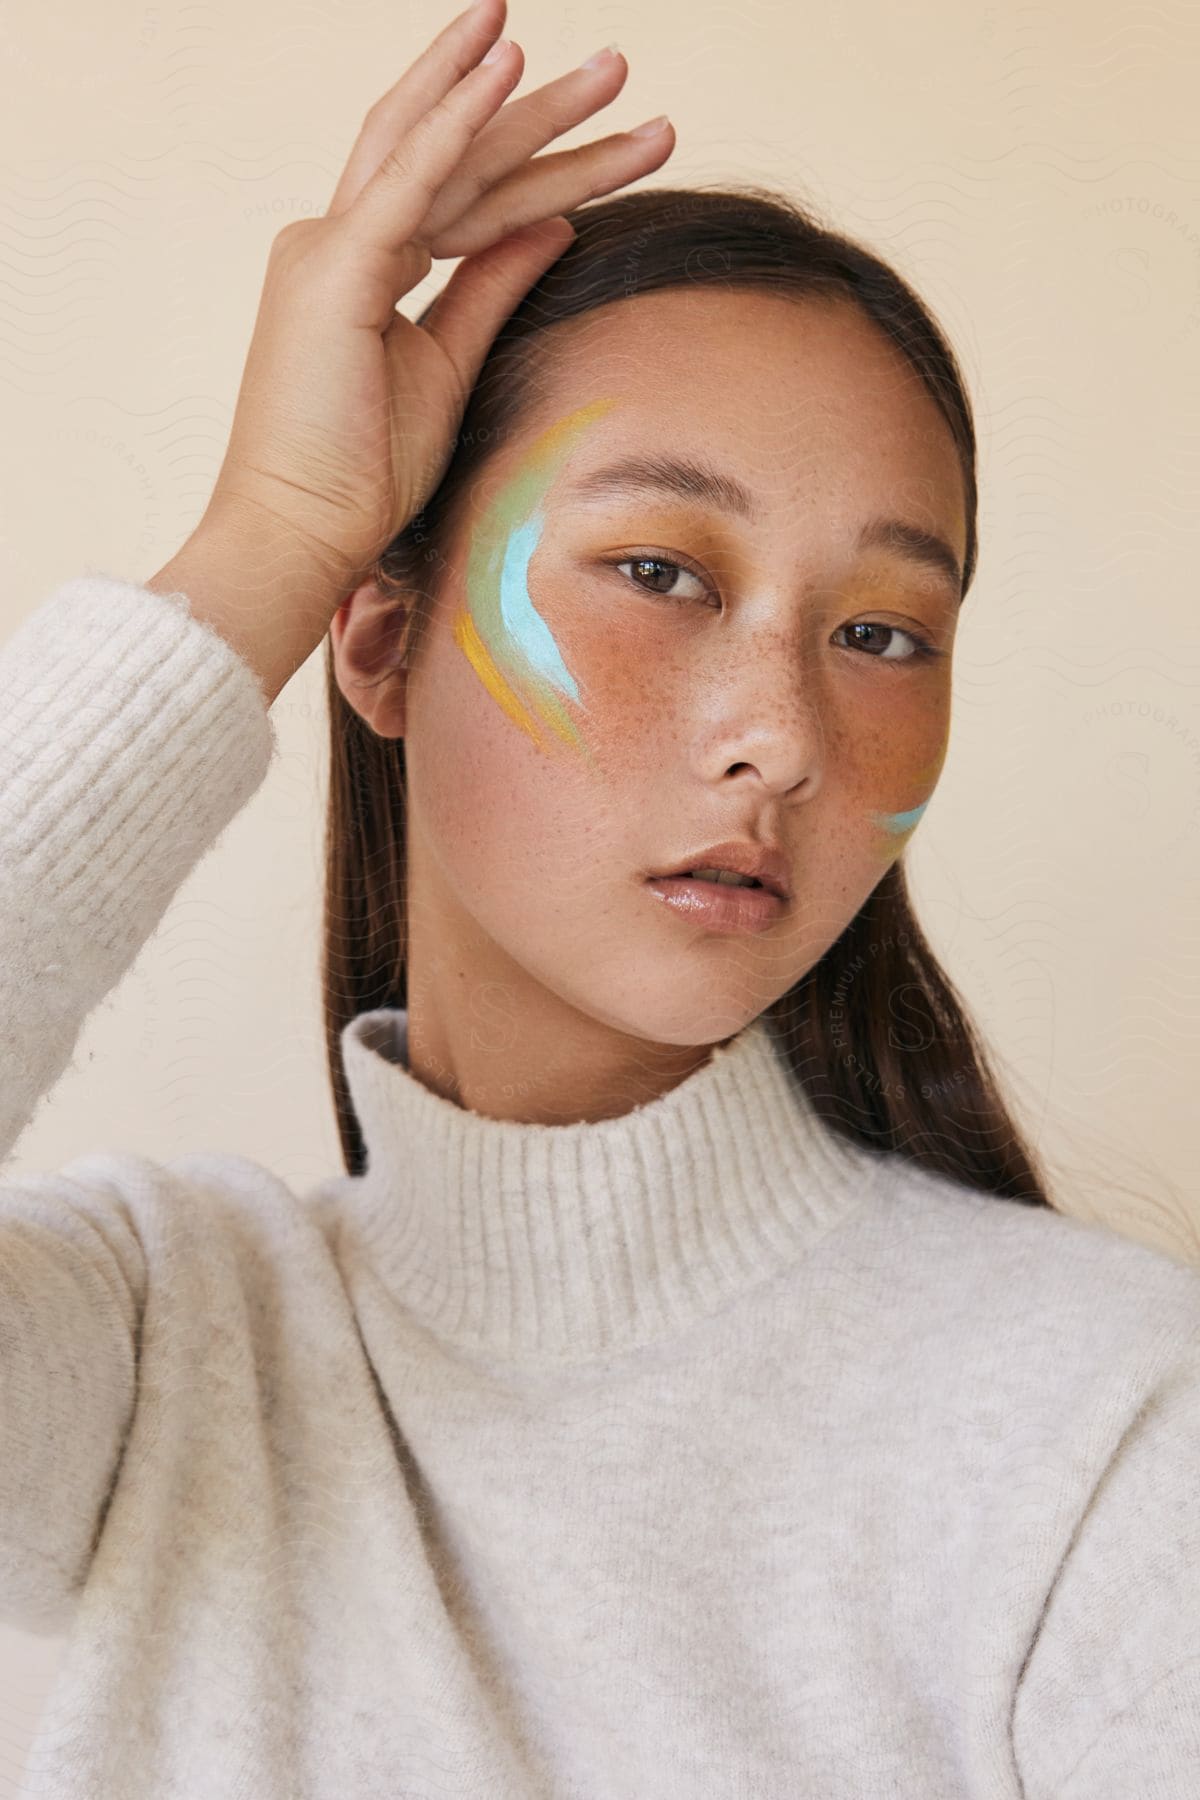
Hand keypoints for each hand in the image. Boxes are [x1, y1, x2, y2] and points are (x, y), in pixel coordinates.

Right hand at [200, 0, 674, 651]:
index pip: (461, 190)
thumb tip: (553, 226)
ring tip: (608, 65)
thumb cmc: (362, 470)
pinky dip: (457, 122)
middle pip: (456, 154)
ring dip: (522, 101)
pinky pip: (410, 180)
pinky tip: (506, 67)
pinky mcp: (335, 269)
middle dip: (540, 109)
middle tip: (620, 67)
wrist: (300, 530)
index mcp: (362, 263)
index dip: (533, 155)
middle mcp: (340, 238)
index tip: (613, 127)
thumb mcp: (448, 363)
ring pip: (444, 154)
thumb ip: (492, 287)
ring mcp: (331, 247)